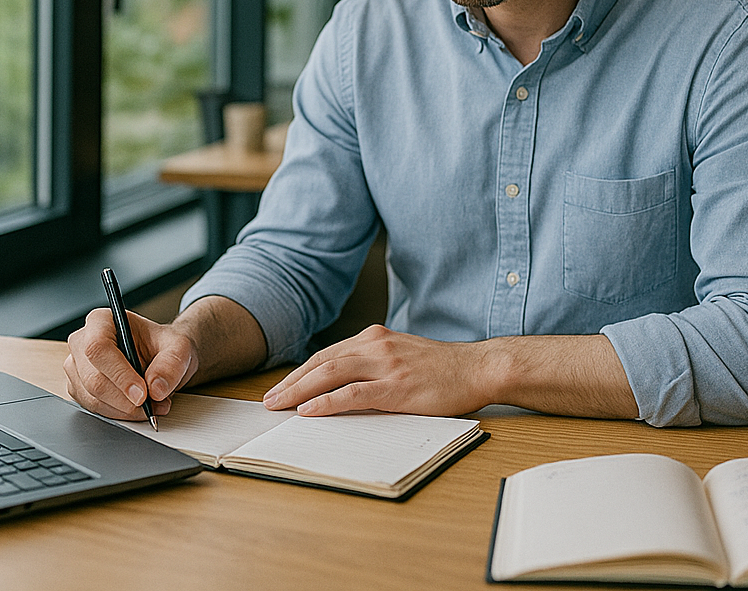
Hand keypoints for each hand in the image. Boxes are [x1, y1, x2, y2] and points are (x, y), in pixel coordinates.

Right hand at [63, 308, 197, 421]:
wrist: (160, 357)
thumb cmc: (162, 345)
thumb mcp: (178, 347)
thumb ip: (171, 365)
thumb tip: (155, 388)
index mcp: (102, 321)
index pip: (99, 348)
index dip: (119, 374)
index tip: (142, 394)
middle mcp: (83, 342)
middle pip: (93, 378)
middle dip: (126, 400)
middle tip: (153, 405)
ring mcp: (77, 367)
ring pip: (93, 398)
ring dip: (125, 410)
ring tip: (153, 406)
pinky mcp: (79, 389)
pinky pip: (94, 409)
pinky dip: (119, 414)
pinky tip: (137, 408)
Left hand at [261, 325, 493, 416]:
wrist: (478, 368)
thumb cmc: (442, 368)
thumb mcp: (401, 356)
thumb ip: (372, 364)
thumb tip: (341, 386)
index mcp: (375, 338)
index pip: (327, 355)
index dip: (300, 373)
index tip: (281, 389)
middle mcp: (376, 345)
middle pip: (321, 363)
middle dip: (291, 383)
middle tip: (270, 400)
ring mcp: (386, 365)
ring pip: (330, 375)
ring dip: (299, 391)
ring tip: (280, 405)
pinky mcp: (397, 387)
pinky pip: (353, 394)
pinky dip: (327, 402)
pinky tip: (310, 411)